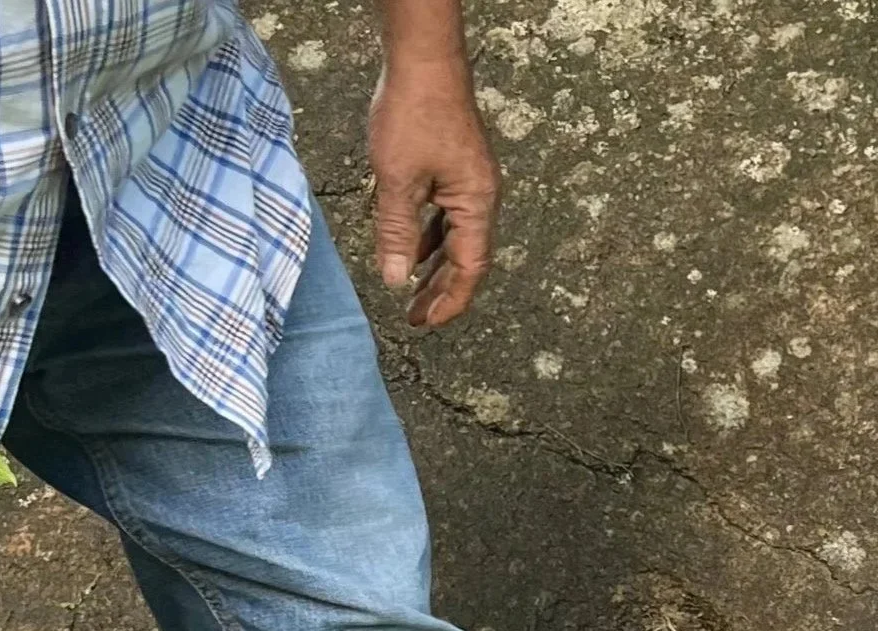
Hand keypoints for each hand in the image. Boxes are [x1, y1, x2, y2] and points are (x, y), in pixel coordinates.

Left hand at [367, 58, 498, 327]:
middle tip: (416, 318)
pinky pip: (447, 215)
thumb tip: (396, 280)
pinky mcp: (456, 167)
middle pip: (466, 258)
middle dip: (441, 290)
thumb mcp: (397, 180)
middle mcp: (481, 197)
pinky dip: (430, 236)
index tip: (426, 323)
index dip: (450, 300)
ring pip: (455, 237)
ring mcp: (470, 181)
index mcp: (476, 204)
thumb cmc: (414, 113)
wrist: (424, 60)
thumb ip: (397, 232)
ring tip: (412, 290)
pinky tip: (413, 246)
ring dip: (434, 266)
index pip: (469, 268)